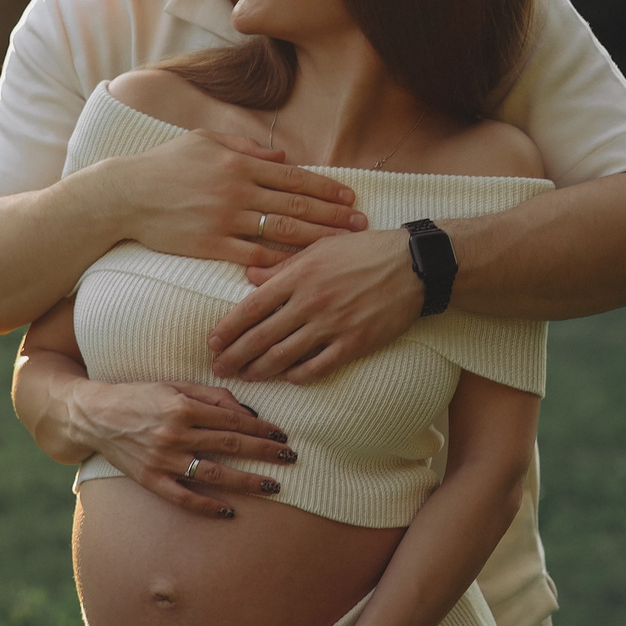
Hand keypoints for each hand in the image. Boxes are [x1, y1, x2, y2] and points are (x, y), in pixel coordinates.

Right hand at [69, 378, 295, 518]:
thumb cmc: (139, 396)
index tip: (282, 435)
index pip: (233, 420)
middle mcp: (174, 434)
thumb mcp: (175, 385)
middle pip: (230, 446)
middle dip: (264, 453)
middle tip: (290, 458)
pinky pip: (183, 497)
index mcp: (182, 406)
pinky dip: (207, 507)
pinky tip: (230, 512)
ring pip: (214, 474)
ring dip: (247, 482)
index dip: (262, 428)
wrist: (94, 415)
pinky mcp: (150, 480)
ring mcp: (162, 460)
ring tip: (273, 486)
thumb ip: (212, 395)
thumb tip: (247, 411)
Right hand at [112, 129, 366, 265]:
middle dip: (333, 215)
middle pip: (296, 204)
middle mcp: (237, 190)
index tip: (351, 196)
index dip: (326, 187)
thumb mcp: (205, 141)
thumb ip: (246, 147)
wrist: (125, 194)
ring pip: (281, 231)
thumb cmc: (164, 164)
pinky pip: (252, 255)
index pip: (295, 176)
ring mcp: (224, 219)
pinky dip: (277, 262)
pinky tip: (299, 270)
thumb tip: (282, 155)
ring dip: (315, 239)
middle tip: (360, 225)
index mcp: (240, 163)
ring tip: (340, 247)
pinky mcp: (210, 244)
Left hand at [208, 228, 424, 383]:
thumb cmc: (365, 250)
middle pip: (261, 336)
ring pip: (284, 356)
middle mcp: (310, 302)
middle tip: (218, 369)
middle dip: (235, 356)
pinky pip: (318, 367)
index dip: (228, 328)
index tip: (212, 342)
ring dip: (260, 370)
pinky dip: (298, 376)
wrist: (413, 265)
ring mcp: (332, 325)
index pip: (251, 307)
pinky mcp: (354, 343)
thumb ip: (283, 266)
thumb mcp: (321, 247)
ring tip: (245, 378)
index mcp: (299, 275)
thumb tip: (250, 277)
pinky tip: (288, 378)